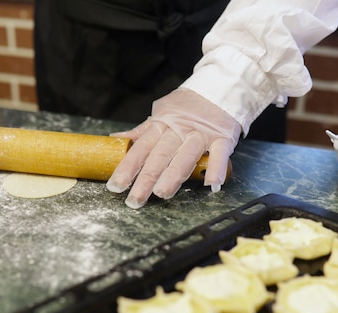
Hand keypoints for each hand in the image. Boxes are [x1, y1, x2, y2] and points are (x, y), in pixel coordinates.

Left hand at [106, 88, 241, 208]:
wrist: (219, 87)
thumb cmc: (186, 107)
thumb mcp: (161, 114)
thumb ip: (141, 131)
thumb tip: (116, 138)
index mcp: (161, 126)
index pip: (140, 149)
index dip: (127, 168)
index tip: (115, 186)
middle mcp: (179, 130)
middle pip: (160, 156)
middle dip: (146, 179)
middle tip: (135, 199)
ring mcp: (201, 134)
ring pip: (185, 156)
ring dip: (174, 175)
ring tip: (162, 194)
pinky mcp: (222, 137)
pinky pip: (219, 154)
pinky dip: (216, 169)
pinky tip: (211, 185)